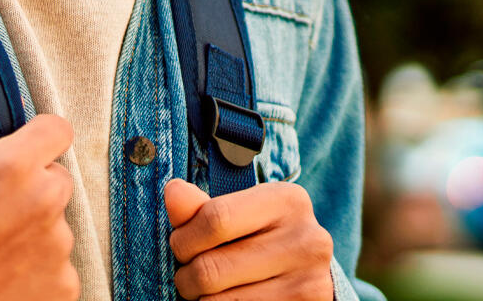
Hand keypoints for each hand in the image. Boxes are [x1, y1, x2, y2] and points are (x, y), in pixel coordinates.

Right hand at [0, 113, 78, 300]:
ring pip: (56, 225)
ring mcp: (57, 247)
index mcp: (11, 166)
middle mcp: (43, 202)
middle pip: (57, 179)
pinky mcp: (63, 285)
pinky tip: (3, 272)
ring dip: (31, 230)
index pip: (56, 129)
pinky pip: (57, 265)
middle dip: (32, 187)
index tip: (29, 147)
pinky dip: (36, 267)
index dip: (40, 136)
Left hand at [164, 178, 334, 299]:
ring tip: (209, 290)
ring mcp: (309, 280)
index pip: (216, 219)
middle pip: (212, 267)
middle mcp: (306, 239)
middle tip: (189, 276)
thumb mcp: (239, 213)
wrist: (308, 273)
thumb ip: (201, 208)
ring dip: (201, 298)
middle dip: (187, 276)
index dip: (185, 238)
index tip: (181, 245)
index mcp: (286, 200)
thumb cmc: (263, 236)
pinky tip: (231, 299)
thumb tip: (173, 192)